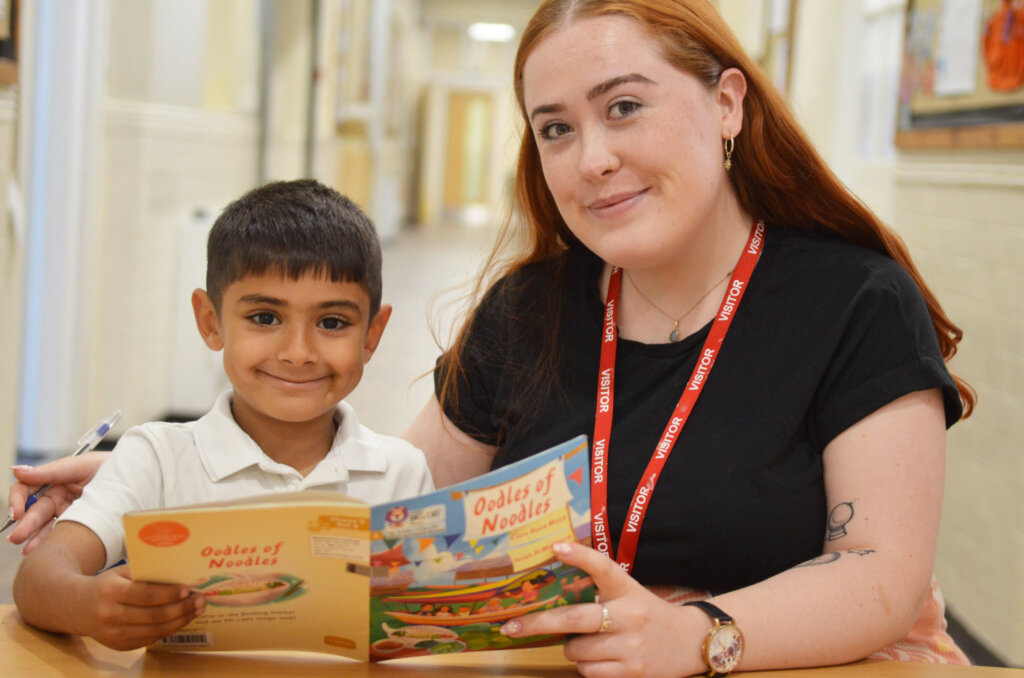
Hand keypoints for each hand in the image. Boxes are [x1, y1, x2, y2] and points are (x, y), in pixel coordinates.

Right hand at [7, 452, 109, 551]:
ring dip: (34, 538)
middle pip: (35, 511)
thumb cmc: (112, 467)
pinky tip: (40, 551)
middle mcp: (60, 497)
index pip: (27, 488)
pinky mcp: (81, 525)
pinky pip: (61, 534)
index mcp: (57, 480)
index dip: (17, 498)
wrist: (141, 479)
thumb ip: (51, 471)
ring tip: (28, 549)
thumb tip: (16, 470)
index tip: (17, 511)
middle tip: (17, 537)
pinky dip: (50, 543)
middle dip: (25, 524)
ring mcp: (70, 512)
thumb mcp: (82, 466)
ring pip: (46, 526)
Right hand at [74, 564, 205, 650]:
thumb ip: (146, 573)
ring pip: (154, 631)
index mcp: (110, 591)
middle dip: (181, 608)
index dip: (168, 594)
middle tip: (200, 600)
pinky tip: (182, 620)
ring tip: (197, 610)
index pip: (145, 595)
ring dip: (180, 621)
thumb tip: (180, 573)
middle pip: (153, 616)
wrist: (77, 607)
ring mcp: (113, 634)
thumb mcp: (121, 572)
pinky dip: (169, 630)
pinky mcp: (118, 646)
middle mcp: (110, 615)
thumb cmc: (107, 584)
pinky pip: (149, 639)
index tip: (188, 589)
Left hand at [500, 542, 704, 677]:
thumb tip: (553, 589)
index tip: (556, 547)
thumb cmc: (648, 614)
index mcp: (628, 590)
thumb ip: (600, 590)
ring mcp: (631, 646)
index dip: (580, 556)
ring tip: (588, 642)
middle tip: (511, 627)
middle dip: (537, 623)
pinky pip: (589, 672)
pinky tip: (599, 658)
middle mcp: (629, 616)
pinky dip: (585, 667)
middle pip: (574, 619)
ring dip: (572, 648)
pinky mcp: (633, 672)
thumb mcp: (629, 593)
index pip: (603, 568)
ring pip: (577, 650)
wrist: (689, 642)